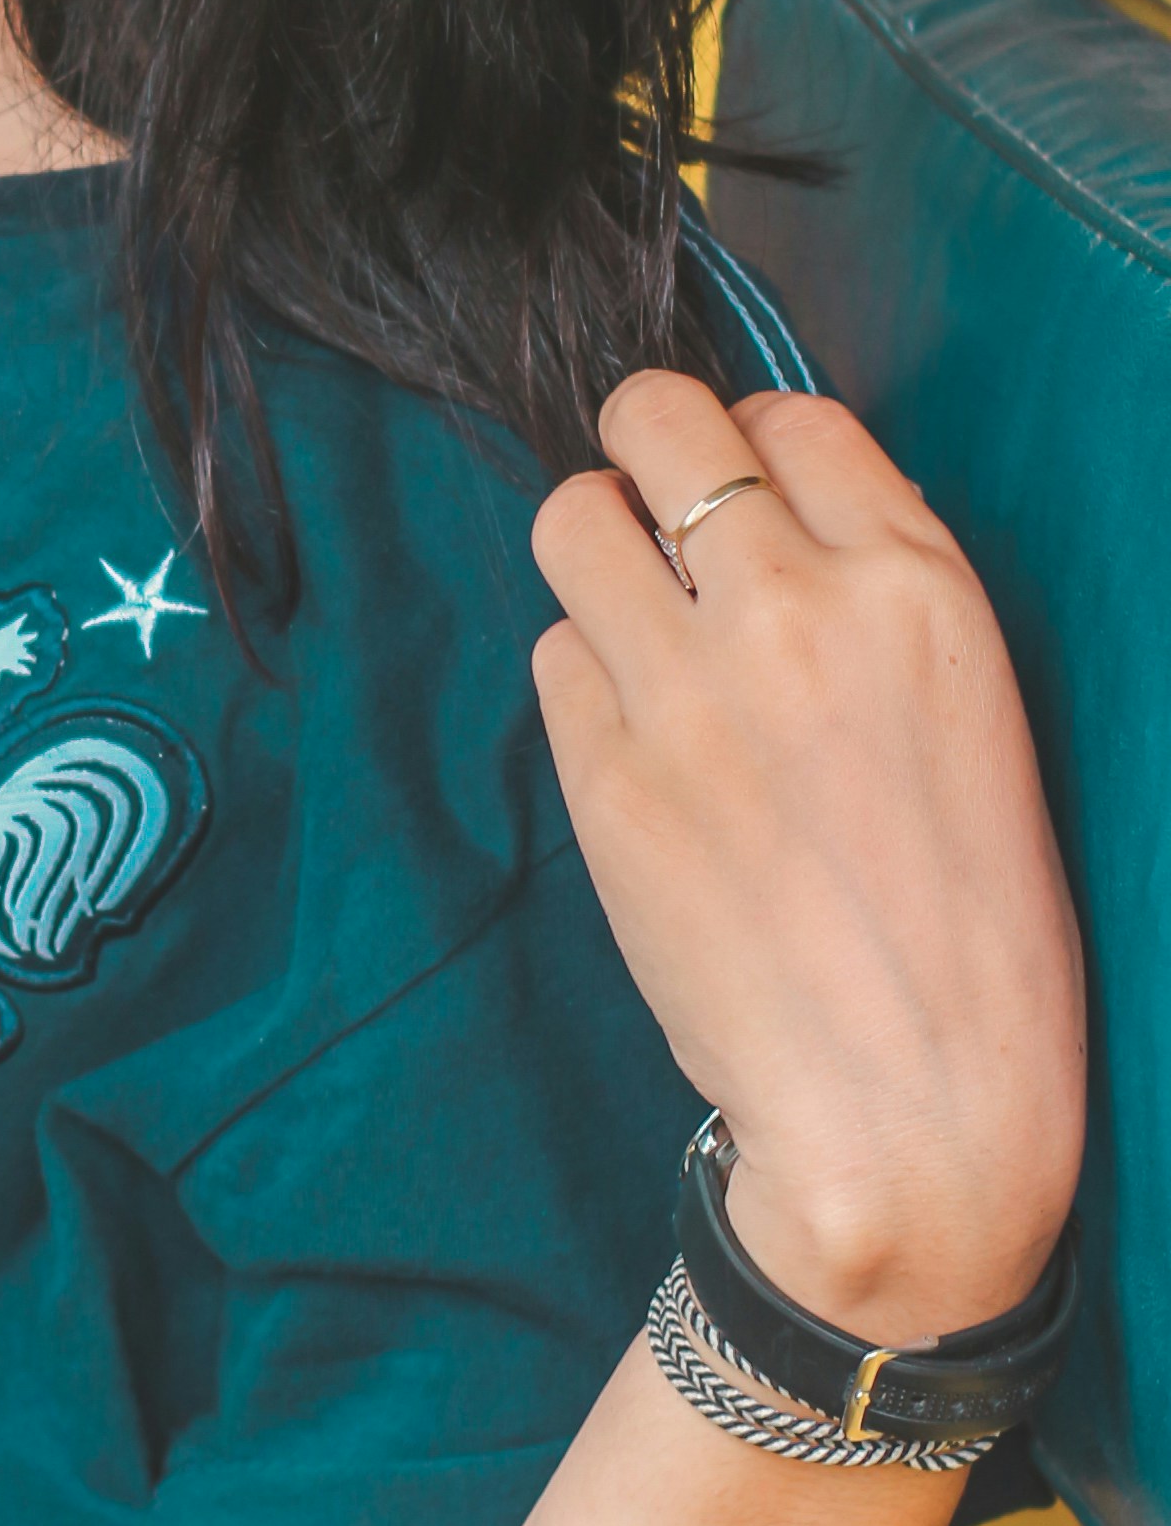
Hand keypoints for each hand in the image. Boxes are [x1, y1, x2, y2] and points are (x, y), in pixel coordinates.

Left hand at [531, 376, 1083, 1340]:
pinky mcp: (606, 774)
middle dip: (641, 450)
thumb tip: (766, 521)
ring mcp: (687, 690)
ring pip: (569, 521)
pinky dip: (582, 678)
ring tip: (632, 620)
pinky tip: (638, 741)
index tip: (741, 487)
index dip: (752, 441)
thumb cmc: (969, 931)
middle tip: (650, 510)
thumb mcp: (975, 714)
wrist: (911, 1108)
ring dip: (592, 555)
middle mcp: (798, 612)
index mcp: (920, 590)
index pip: (794, 417)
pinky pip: (551, 655)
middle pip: (656, 421)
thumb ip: (876, 598)